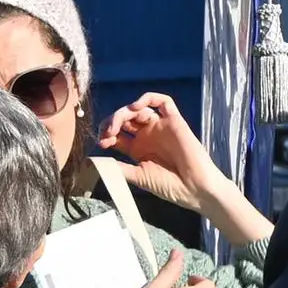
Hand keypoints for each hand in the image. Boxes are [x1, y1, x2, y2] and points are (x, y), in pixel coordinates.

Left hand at [101, 94, 270, 246]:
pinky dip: (148, 98)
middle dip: (112, 122)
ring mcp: (160, 127)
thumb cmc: (169, 186)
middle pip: (125, 119)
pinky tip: (136, 107)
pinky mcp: (174, 121)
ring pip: (139, 109)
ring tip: (117, 124)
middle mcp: (148, 136)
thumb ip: (117, 167)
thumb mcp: (137, 177)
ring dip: (123, 112)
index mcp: (138, 149)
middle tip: (107, 133)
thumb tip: (92, 162)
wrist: (194, 189)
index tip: (101, 143)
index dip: (106, 134)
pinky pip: (164, 102)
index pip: (116, 134)